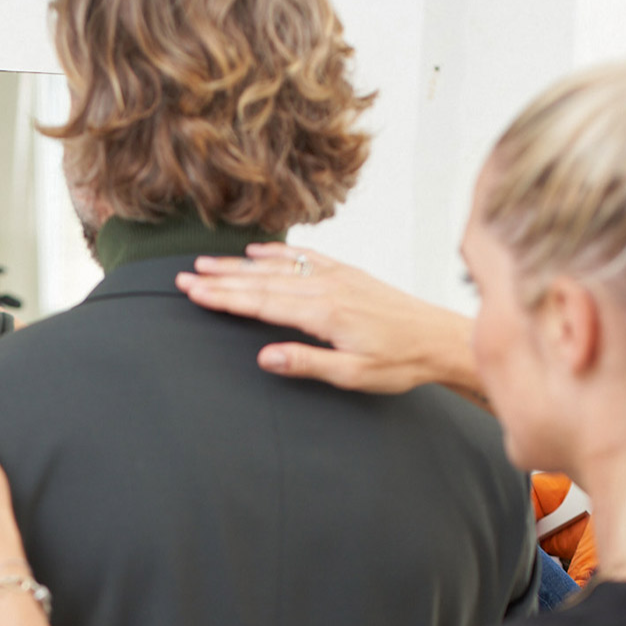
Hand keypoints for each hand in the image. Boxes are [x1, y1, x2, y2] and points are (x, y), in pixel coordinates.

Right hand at [176, 243, 480, 395]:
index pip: (260, 303)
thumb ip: (306, 364)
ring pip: (278, 266)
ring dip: (240, 265)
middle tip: (184, 275)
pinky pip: (304, 256)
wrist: (440, 339)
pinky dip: (277, 252)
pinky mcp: (348, 273)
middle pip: (261, 281)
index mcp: (323, 313)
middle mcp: (326, 287)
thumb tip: (264, 357)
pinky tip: (258, 251)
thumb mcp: (352, 375)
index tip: (192, 290)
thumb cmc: (400, 362)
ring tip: (208, 262)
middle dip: (220, 278)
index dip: (222, 297)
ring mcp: (337, 276)